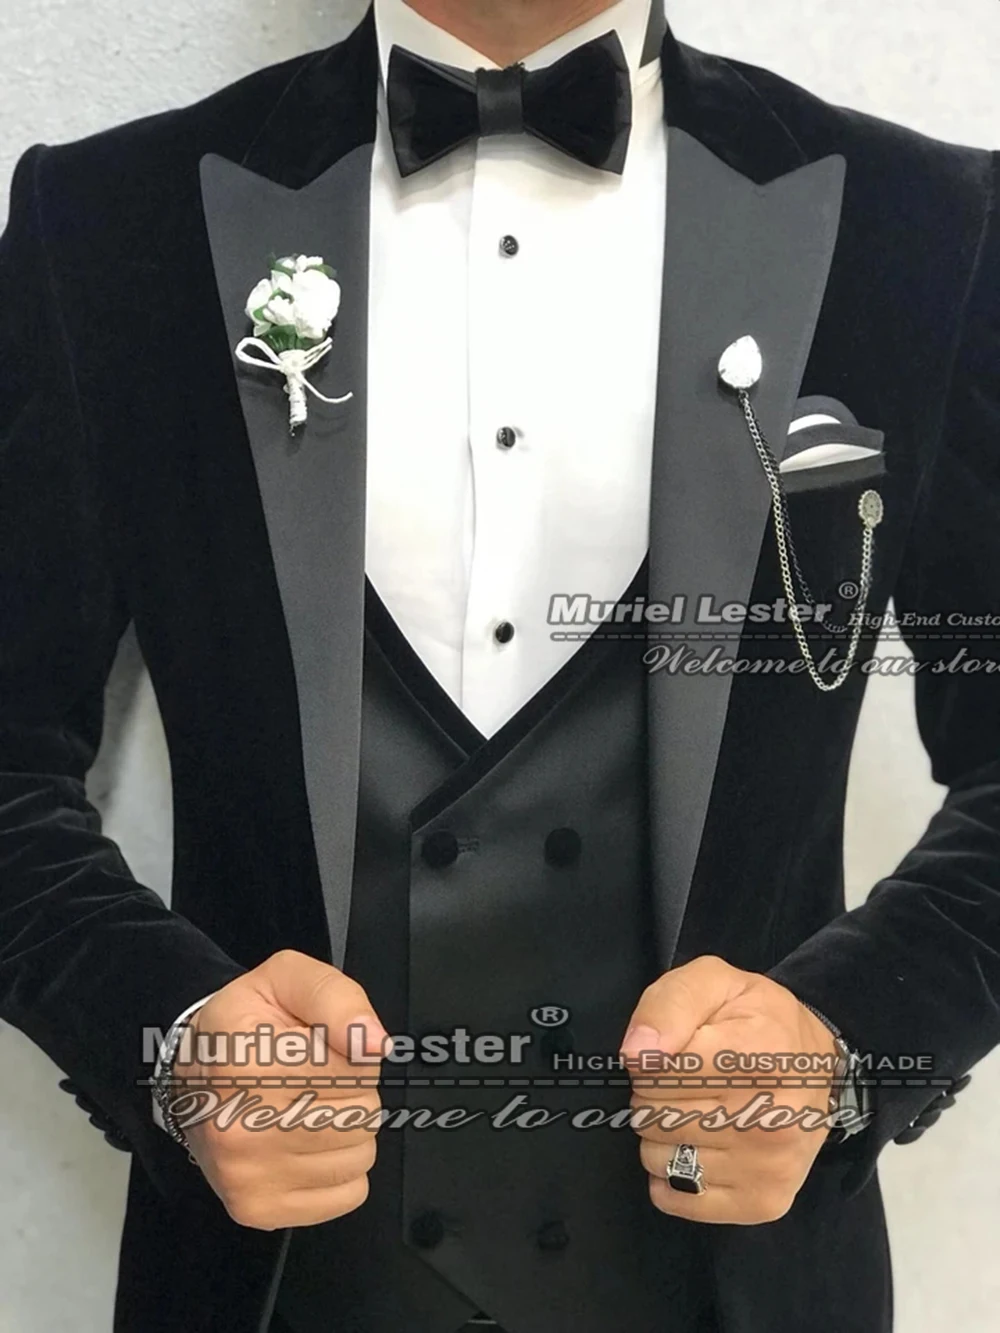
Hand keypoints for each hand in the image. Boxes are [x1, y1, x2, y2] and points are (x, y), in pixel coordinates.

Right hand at [175, 950, 388, 1229]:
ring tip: (307, 1108)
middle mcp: (241, 1129)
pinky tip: (306, 1145)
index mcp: (246, 1064)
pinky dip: (339, 1170)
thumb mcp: (286, 979)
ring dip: (346, 1131)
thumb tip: (373, 1043)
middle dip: (352, 1092)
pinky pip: (348, 1193)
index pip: (355, 1070)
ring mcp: (248, 1177)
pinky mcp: (258, 1210)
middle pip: (362, 1115)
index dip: (350, 1053)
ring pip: (359, 1156)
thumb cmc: (246, 1024)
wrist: (192, 1073)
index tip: (319, 1048)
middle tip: (313, 1080)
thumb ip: (336, 998)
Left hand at [621, 955, 839, 1224]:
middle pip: (655, 1117)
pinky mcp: (764, 1202)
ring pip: (660, 1159)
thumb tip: (636, 1054)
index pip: (658, 1073)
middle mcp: (771, 1120)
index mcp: (761, 1055)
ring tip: (694, 1110)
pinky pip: (676, 1197)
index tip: (673, 1050)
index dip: (651, 1058)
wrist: (818, 1063)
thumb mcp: (712, 982)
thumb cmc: (755, 1018)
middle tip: (684, 1081)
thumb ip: (669, 1005)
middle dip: (653, 1095)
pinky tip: (698, 1146)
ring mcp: (770, 1167)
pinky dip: (672, 1174)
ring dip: (661, 1134)